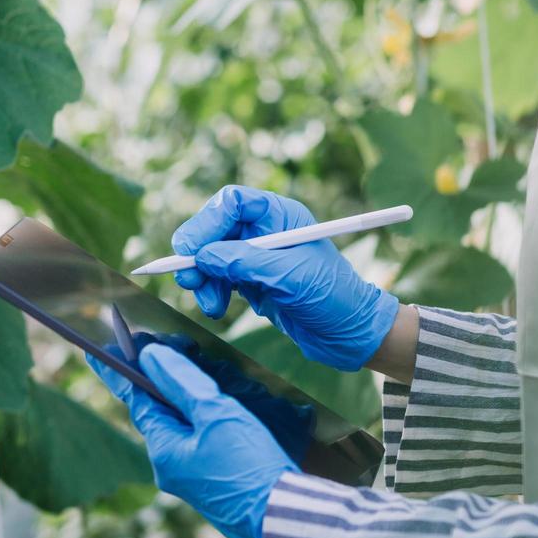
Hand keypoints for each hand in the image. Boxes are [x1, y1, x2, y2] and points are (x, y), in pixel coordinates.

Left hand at [86, 343, 297, 537]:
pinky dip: (199, 417)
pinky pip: (197, 441)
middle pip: (159, 413)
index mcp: (164, 451)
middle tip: (158, 346)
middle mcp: (170, 467)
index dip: (123, 371)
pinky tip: (215, 405)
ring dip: (183, 397)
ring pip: (180, 427)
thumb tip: (151, 357)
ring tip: (191, 367)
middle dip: (160, 380)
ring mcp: (191, 478)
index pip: (137, 401)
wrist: (282, 516)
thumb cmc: (249, 465)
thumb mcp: (216, 414)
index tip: (100, 351)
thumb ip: (182, 383)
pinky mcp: (213, 483)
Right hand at [172, 185, 399, 370]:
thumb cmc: (331, 297)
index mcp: (280, 216)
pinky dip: (211, 292)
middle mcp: (266, 231)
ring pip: (213, 257)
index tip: (190, 249)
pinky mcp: (253, 281)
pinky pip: (219, 279)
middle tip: (187, 279)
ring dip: (203, 280)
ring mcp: (258, 256)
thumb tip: (202, 256)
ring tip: (211, 306)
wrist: (349, 334)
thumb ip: (243, 262)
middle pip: (215, 230)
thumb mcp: (287, 276)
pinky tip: (216, 308)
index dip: (207, 222)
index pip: (232, 203)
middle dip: (198, 255)